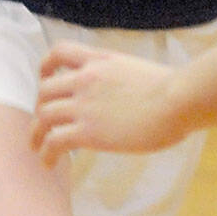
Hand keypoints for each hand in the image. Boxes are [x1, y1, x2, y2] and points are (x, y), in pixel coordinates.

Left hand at [32, 41, 187, 162]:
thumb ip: (121, 78)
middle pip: (45, 89)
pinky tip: (49, 163)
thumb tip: (126, 94)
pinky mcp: (88, 131)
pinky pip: (54, 142)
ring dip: (36, 133)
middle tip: (46, 123)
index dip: (46, 66)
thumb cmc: (174, 89)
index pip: (60, 52)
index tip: (45, 78)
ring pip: (44, 116)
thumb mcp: (138, 70)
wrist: (180, 99)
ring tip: (38, 148)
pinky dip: (46, 153)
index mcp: (99, 61)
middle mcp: (86, 79)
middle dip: (41, 106)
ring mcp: (84, 105)